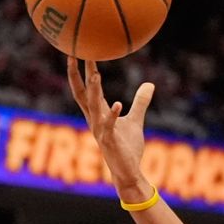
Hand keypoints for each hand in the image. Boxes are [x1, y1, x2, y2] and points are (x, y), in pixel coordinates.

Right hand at [67, 57, 153, 197]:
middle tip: (74, 53)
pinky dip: (112, 114)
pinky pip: (109, 125)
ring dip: (94, 90)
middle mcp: (94, 119)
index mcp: (97, 114)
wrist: (128, 171)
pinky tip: (117, 103)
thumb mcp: (135, 120)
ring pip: (92, 106)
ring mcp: (100, 130)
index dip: (81, 71)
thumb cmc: (128, 147)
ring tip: (95, 74)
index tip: (78, 51)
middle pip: (81, 93)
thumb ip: (140, 102)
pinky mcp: (109, 141)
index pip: (85, 89)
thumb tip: (149, 84)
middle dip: (76, 74)